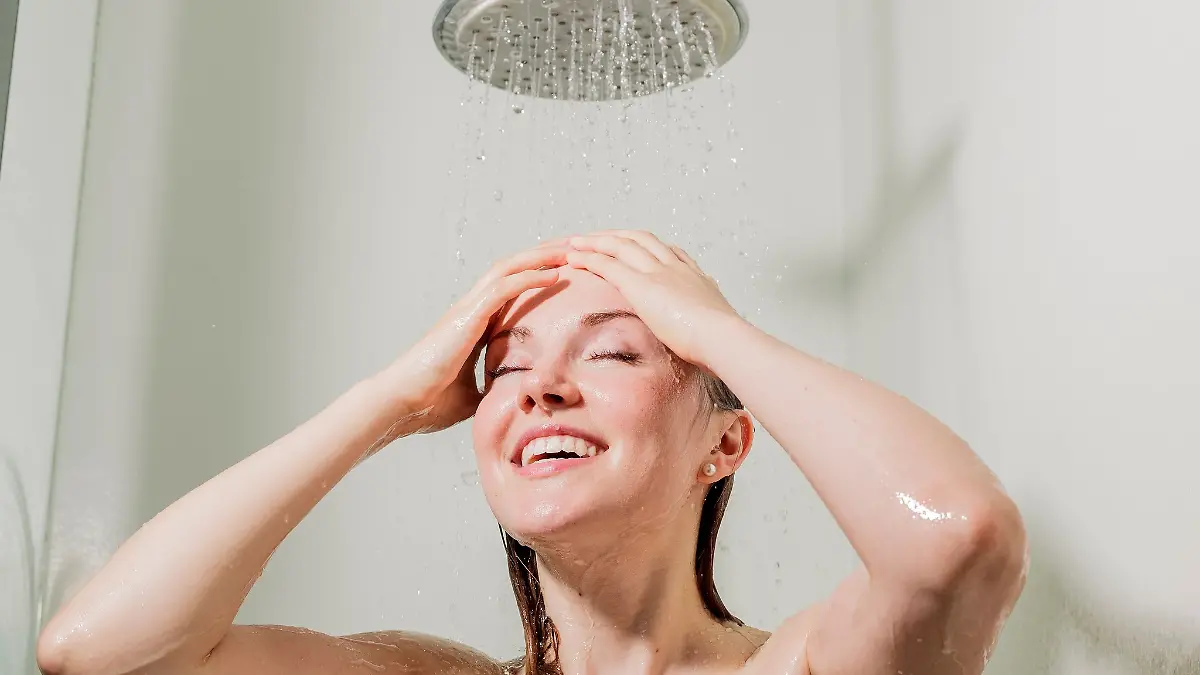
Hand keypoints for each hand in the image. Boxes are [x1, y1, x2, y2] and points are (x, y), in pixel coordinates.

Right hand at [375, 245, 567, 434]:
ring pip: (508, 268)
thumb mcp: (475, 396)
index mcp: (475, 324)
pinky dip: (530, 277)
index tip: (569, 271)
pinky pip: (503, 288)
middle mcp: (471, 309)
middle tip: (578, 247)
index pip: (512, 289)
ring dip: (541, 257)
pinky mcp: (465, 317)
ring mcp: (467, 309)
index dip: (539, 275)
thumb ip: (495, 389)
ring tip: (572, 250)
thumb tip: (517, 399)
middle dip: (545, 255)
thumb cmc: (429, 403)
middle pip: (513, 269)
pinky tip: (555, 274)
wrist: (400, 404)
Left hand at [566, 230, 742, 370]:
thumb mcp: (714, 325)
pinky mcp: (641, 284)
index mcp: (694, 275)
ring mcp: (658, 272)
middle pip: (640, 239)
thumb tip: (706, 333)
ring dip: (596, 241)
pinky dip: (589, 257)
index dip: (645, 246)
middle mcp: (675, 266)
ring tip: (575, 242)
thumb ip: (704, 322)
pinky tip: (574, 258)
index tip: (632, 246)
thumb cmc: (720, 342)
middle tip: (596, 237)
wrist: (721, 338)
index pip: (667, 250)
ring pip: (621, 244)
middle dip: (616, 236)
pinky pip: (608, 263)